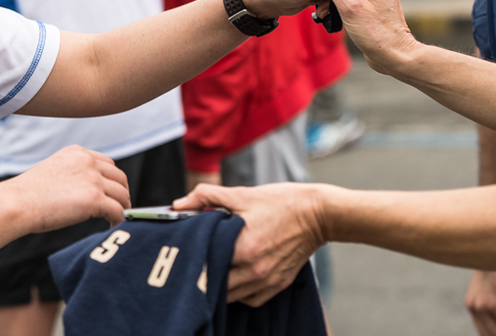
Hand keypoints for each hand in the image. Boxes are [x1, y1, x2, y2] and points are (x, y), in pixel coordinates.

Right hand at [2, 145, 130, 233]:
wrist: (17, 203)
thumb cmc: (27, 193)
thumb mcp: (52, 170)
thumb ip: (71, 173)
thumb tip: (83, 191)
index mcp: (77, 153)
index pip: (107, 164)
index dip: (112, 181)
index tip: (112, 193)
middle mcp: (88, 162)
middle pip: (119, 177)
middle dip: (122, 193)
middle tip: (119, 208)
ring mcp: (93, 180)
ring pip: (122, 194)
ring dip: (123, 208)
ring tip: (117, 220)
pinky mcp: (94, 199)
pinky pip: (118, 210)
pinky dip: (120, 220)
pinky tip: (113, 226)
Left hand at [172, 182, 327, 305]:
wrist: (317, 214)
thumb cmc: (281, 202)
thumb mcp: (242, 194)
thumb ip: (206, 197)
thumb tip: (178, 204)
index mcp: (243, 247)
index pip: (205, 264)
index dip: (191, 257)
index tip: (184, 249)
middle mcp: (255, 269)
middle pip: (215, 284)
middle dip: (202, 274)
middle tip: (193, 261)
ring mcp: (267, 280)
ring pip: (231, 296)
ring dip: (219, 285)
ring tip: (211, 269)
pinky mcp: (278, 284)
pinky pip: (250, 300)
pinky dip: (239, 293)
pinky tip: (234, 278)